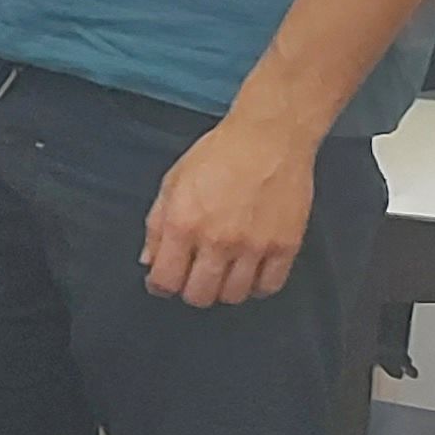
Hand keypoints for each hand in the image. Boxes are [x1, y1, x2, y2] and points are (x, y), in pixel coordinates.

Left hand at [147, 109, 319, 304]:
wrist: (268, 139)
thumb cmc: (220, 154)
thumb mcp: (172, 183)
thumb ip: (157, 225)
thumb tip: (149, 259)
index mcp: (183, 224)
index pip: (165, 280)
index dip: (160, 285)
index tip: (163, 281)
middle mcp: (217, 240)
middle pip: (199, 295)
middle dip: (191, 290)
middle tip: (194, 276)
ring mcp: (253, 246)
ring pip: (233, 296)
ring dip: (224, 289)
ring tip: (223, 271)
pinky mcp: (285, 246)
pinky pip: (268, 286)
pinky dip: (257, 286)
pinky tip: (250, 271)